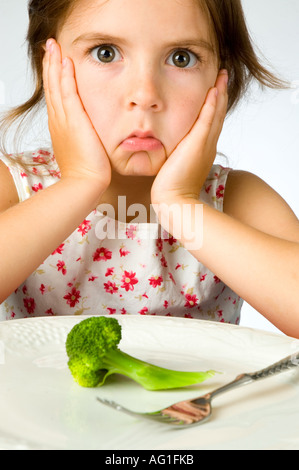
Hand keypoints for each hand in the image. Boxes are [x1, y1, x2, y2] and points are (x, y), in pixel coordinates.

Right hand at [43, 39, 110, 192]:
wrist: (85, 181)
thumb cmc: (86, 171)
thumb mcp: (81, 149)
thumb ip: (83, 136)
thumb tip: (88, 132)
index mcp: (60, 126)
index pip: (55, 96)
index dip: (53, 77)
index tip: (54, 62)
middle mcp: (58, 120)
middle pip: (52, 86)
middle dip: (50, 65)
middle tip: (49, 46)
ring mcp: (64, 119)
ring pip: (56, 86)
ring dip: (55, 64)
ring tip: (53, 46)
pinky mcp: (74, 120)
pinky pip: (68, 93)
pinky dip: (66, 76)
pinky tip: (66, 62)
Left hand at [151, 70, 228, 205]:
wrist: (174, 201)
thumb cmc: (170, 188)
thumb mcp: (174, 166)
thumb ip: (174, 154)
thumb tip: (166, 147)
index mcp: (203, 149)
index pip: (211, 122)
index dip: (215, 105)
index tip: (215, 88)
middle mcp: (208, 145)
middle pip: (218, 114)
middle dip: (221, 94)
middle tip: (223, 75)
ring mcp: (205, 144)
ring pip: (216, 114)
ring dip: (220, 93)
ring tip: (222, 75)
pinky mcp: (198, 145)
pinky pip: (208, 120)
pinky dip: (212, 105)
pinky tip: (214, 90)